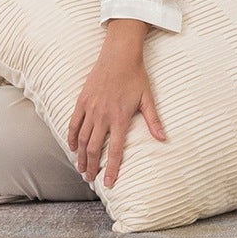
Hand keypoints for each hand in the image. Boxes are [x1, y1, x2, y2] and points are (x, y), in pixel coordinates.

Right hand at [66, 37, 166, 188]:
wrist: (119, 55)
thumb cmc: (136, 76)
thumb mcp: (148, 99)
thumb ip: (153, 121)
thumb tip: (163, 139)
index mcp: (120, 118)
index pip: (114, 150)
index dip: (111, 168)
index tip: (108, 182)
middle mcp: (103, 116)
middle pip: (94, 148)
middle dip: (92, 166)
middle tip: (90, 179)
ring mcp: (91, 108)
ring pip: (82, 138)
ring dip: (81, 156)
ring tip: (82, 168)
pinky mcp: (82, 100)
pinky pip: (74, 122)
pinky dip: (72, 137)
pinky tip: (72, 147)